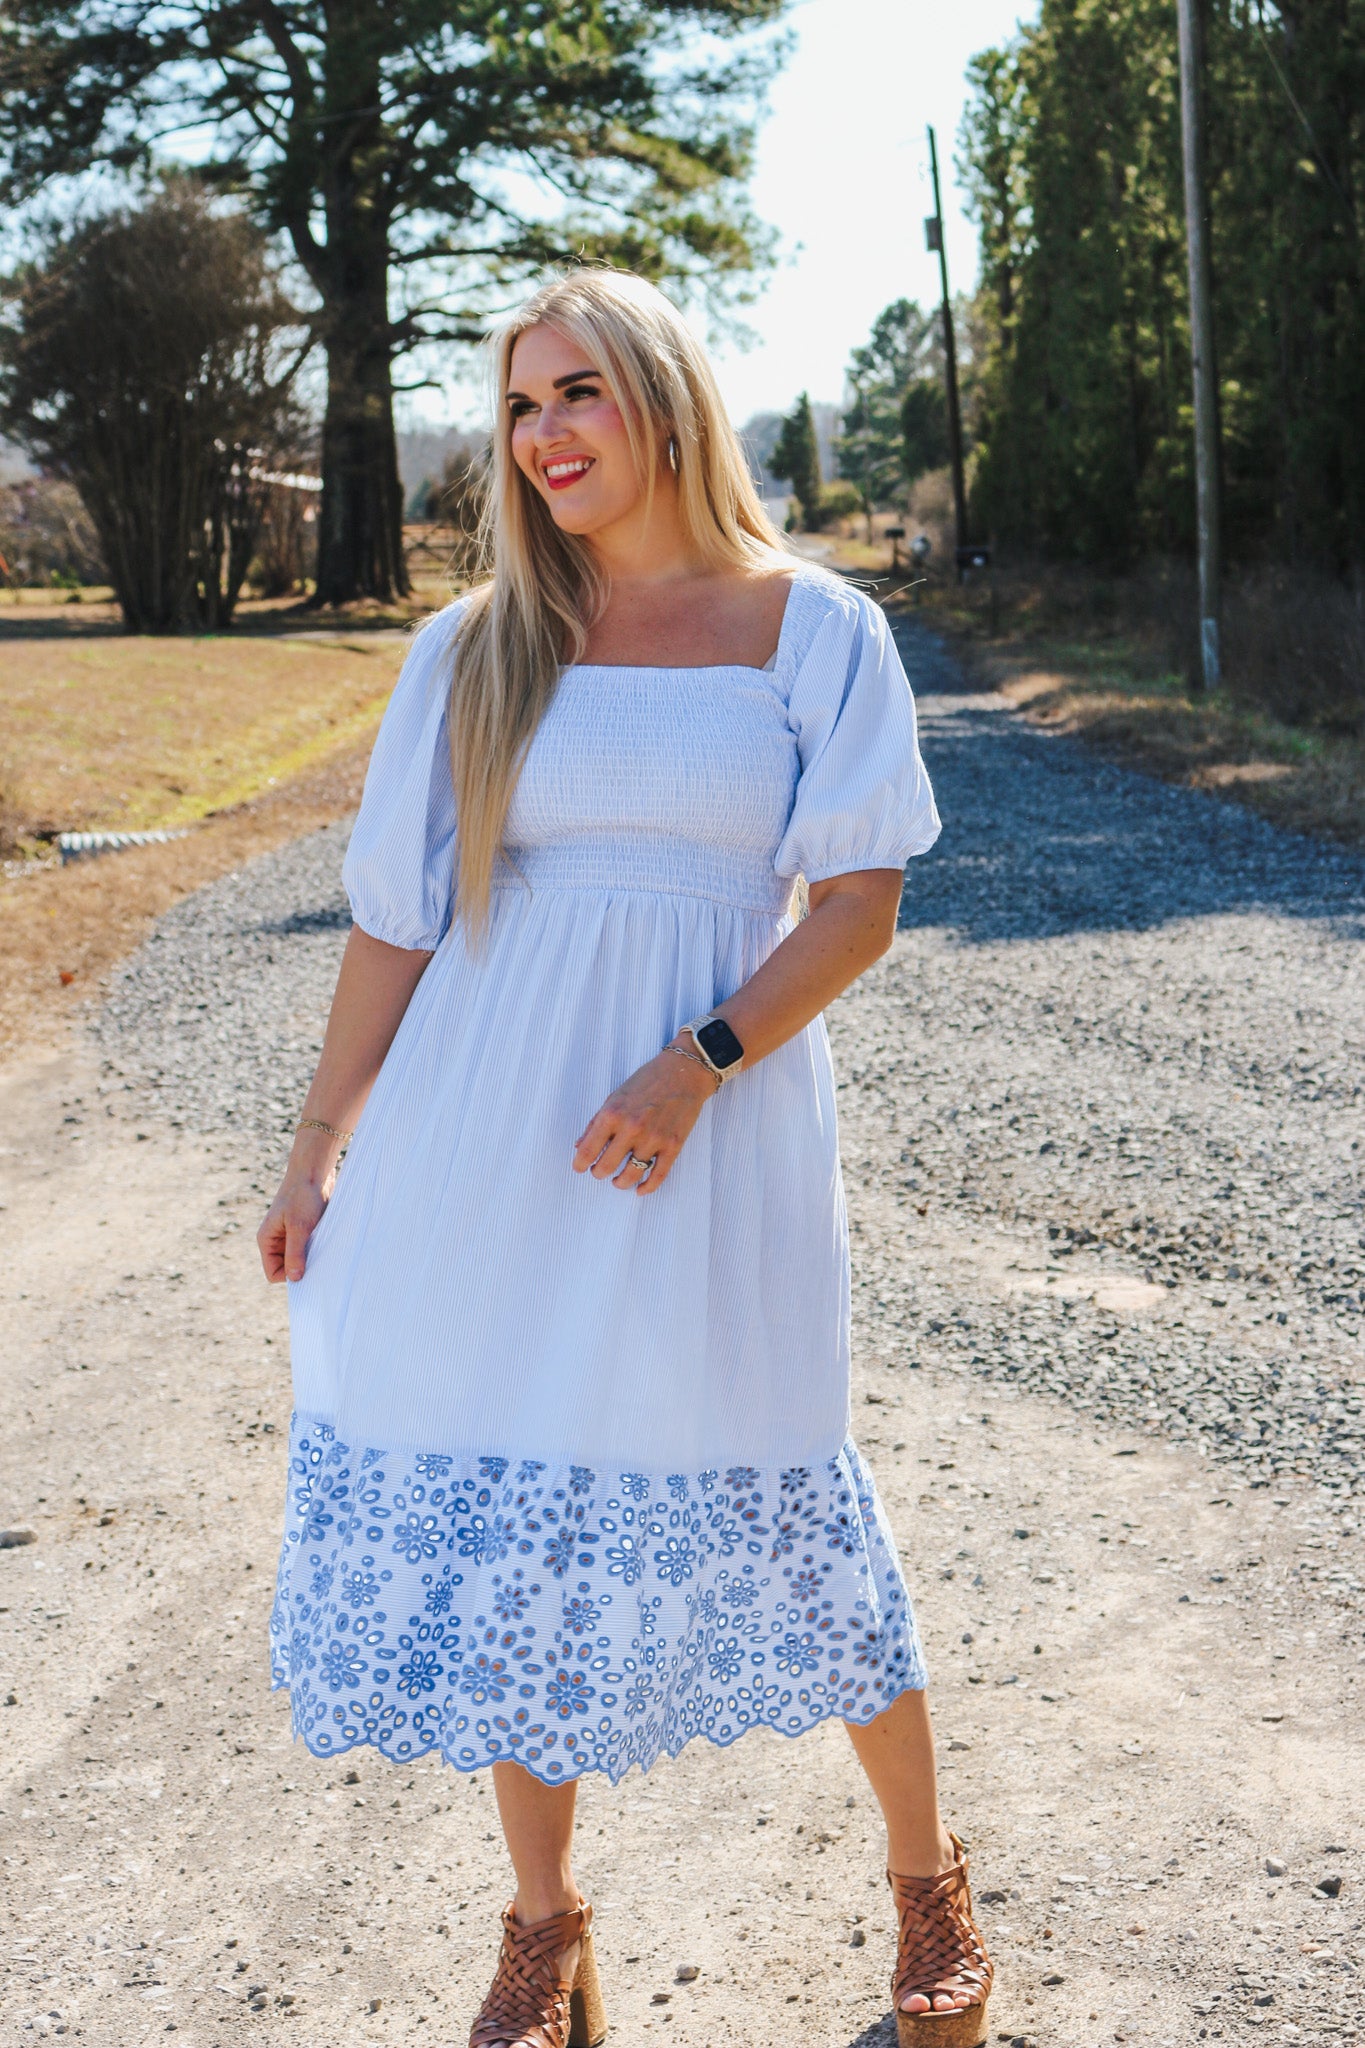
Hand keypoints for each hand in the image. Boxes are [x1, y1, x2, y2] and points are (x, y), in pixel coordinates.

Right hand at [257, 1173, 328, 1282]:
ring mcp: (290, 1235)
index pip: (273, 1273)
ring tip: (322, 1246)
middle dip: (302, 1267)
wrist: (314, 1171)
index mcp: (267, 1240)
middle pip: (286, 1268)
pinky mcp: (304, 1230)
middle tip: (318, 1259)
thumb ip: (295, 1253)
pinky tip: (326, 1240)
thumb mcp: (299, 1227)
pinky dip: (317, 1248)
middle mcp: (276, 1240)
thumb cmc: (303, 1196)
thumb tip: (295, 1279)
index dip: (289, 1276)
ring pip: (299, 1259)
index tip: (308, 1267)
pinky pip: (309, 1248)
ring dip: (311, 1257)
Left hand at [573, 1043, 715, 1193]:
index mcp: (612, 1114)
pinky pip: (658, 1175)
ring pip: (631, 1175)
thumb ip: (596, 1122)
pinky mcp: (673, 1145)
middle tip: (599, 1172)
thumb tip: (580, 1146)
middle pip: (606, 1166)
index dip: (580, 1164)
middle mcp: (631, 1128)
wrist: (684, 1072)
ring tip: (617, 1181)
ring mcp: (654, 1139)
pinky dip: (647, 1187)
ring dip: (620, 1182)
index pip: (588, 1149)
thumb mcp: (614, 1096)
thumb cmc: (647, 1080)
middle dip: (599, 1173)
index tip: (579, 1168)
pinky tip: (640, 1189)